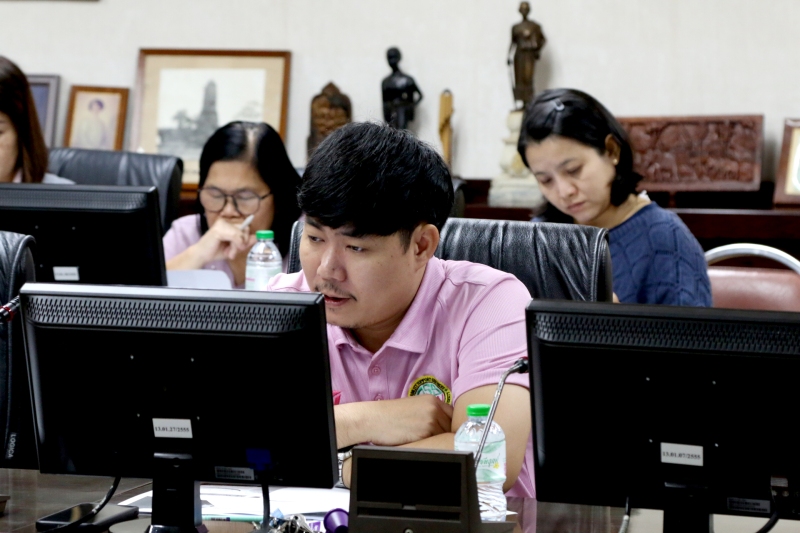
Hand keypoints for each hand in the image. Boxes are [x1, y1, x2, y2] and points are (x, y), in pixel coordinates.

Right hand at [191, 218, 255, 263]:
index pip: (245, 225)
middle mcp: (225, 220)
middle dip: (243, 242)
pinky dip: (235, 247)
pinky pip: (236, 237)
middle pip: (245, 228)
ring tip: (231, 254)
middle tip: (236, 251)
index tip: (241, 247)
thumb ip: (245, 242)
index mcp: (228, 222)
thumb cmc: (216, 251)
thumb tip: (256, 237)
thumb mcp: (234, 247)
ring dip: (238, 246)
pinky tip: (230, 253)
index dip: (246, 237)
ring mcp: (222, 224)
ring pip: (241, 234)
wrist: (202, 255)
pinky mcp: (219, 230)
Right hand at [335, 395, 453, 447]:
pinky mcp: (425, 432)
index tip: (447, 434)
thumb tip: (441, 426)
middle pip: (451, 426)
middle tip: (437, 442)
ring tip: (426, 445)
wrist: (374, 419)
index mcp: (432, 400)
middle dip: (445, 435)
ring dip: (438, 442)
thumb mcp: (413, 407)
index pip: (452, 415)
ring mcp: (431, 420)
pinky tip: (422, 447)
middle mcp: (434, 408)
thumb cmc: (390, 416)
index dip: (450, 425)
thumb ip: (429, 413)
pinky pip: (436, 443)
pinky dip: (432, 447)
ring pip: (444, 436)